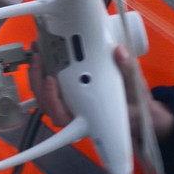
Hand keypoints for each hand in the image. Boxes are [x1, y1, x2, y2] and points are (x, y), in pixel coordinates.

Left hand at [30, 44, 173, 143]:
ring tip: (37, 53)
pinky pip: (48, 89)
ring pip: (43, 98)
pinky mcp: (65, 97)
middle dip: (38, 81)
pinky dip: (42, 73)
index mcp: (86, 121)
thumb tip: (119, 52)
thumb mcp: (135, 90)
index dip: (51, 100)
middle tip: (40, 59)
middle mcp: (72, 116)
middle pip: (46, 104)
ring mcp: (67, 107)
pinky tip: (42, 56)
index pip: (62, 117)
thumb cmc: (134, 107)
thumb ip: (128, 72)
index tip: (50, 79)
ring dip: (36, 76)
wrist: (136, 111)